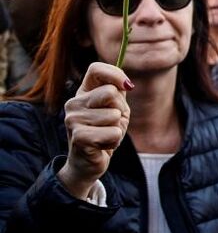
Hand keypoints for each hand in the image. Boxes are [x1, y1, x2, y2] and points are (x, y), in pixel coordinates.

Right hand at [57, 63, 131, 199]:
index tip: (128, 87)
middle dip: (120, 109)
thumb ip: (119, 92)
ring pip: (113, 115)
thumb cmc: (104, 132)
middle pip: (110, 92)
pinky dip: (114, 141)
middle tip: (112, 122)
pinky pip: (112, 133)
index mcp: (83, 92)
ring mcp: (73, 119)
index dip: (115, 74)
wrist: (88, 163)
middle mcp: (73, 103)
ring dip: (117, 128)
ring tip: (105, 135)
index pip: (96, 69)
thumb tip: (127, 84)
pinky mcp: (78, 137)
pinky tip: (102, 146)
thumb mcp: (115, 108)